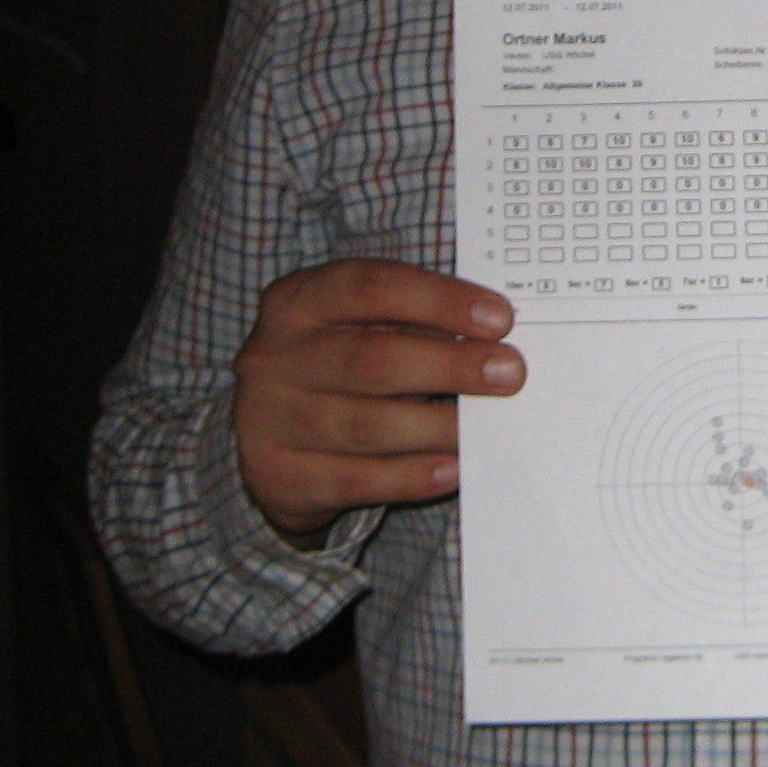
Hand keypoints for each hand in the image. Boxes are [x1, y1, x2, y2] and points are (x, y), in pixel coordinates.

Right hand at [232, 259, 522, 537]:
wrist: (258, 443)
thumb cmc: (332, 370)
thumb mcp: (353, 330)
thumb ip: (409, 327)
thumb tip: (489, 341)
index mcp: (297, 301)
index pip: (371, 287)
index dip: (440, 300)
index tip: (500, 318)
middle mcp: (274, 356)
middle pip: (372, 359)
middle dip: (450, 365)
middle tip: (509, 373)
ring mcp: (269, 419)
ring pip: (367, 425)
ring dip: (438, 426)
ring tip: (486, 427)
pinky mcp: (280, 477)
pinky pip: (357, 479)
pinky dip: (411, 475)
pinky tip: (451, 469)